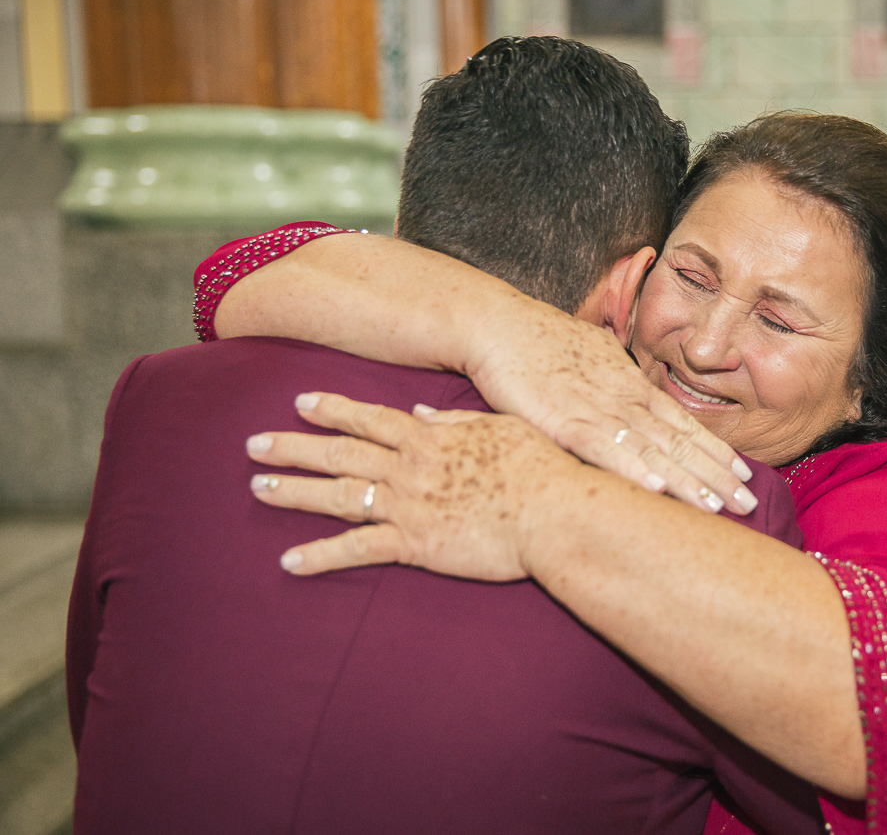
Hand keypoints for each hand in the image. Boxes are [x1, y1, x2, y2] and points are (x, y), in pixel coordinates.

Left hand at [246, 392, 580, 578]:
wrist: (556, 513)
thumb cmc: (540, 470)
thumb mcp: (501, 429)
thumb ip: (456, 422)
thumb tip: (422, 414)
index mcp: (430, 438)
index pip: (369, 419)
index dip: (332, 409)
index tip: (300, 402)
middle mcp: (409, 467)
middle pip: (339, 453)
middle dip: (293, 447)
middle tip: (253, 445)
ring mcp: (409, 505)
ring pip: (338, 495)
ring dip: (294, 492)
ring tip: (258, 489)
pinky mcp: (415, 545)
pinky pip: (357, 550)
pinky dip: (320, 556)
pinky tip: (289, 561)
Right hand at [466, 308, 757, 515]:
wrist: (497, 324)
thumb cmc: (539, 341)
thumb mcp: (591, 357)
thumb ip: (617, 382)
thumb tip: (637, 395)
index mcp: (629, 384)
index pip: (683, 422)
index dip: (714, 450)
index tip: (743, 475)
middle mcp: (622, 397)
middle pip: (679, 440)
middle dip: (715, 475)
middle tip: (750, 504)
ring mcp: (595, 408)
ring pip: (652, 449)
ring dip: (687, 480)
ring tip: (718, 508)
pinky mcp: (562, 420)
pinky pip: (604, 449)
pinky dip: (632, 468)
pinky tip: (658, 488)